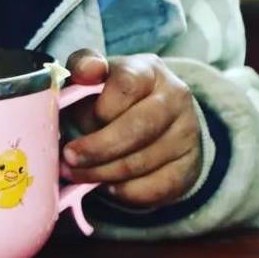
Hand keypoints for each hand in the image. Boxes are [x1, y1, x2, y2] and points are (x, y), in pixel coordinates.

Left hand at [60, 49, 201, 206]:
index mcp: (149, 70)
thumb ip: (84, 66)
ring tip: (77, 174)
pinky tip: (107, 185)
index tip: (74, 120)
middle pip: (138, 128)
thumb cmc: (112, 93)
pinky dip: (126, 191)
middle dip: (98, 148)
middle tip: (69, 159)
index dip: (100, 107)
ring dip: (103, 173)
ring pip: (143, 162)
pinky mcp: (189, 166)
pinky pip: (157, 187)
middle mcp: (175, 99)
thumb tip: (88, 70)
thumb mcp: (95, 73)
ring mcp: (187, 133)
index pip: (127, 85)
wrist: (154, 115)